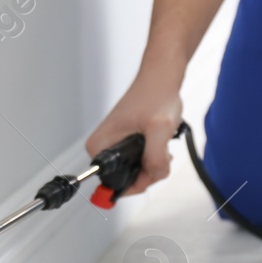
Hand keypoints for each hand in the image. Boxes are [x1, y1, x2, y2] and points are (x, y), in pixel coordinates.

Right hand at [86, 72, 182, 196]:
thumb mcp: (159, 129)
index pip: (114, 184)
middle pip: (128, 180)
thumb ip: (155, 159)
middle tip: (161, 150)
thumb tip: (152, 176)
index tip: (152, 165)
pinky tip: (160, 142)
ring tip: (161, 142)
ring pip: (138, 172)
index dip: (139, 181)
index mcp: (100, 146)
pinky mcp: (125, 143)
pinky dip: (155, 157)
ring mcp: (114, 145)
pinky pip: (141, 162)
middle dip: (150, 171)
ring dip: (155, 163)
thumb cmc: (155, 95)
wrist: (161, 78)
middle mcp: (103, 147)